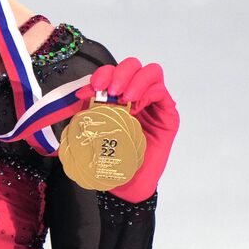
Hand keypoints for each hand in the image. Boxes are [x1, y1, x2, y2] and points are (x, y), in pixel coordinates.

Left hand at [74, 56, 179, 202]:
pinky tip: (136, 108)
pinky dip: (148, 94)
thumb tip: (80, 94)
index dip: (102, 74)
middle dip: (119, 73)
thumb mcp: (94, 130)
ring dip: (135, 81)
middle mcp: (137, 95)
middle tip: (110, 91)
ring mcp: (154, 103)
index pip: (113, 73)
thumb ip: (89, 111)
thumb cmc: (112, 157)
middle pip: (133, 65)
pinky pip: (161, 92)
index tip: (91, 89)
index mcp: (118, 96)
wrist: (127, 183)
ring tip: (124, 98)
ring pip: (151, 73)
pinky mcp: (168, 114)